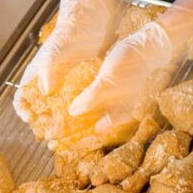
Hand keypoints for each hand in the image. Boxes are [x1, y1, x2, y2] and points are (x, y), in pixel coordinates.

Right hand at [13, 0, 113, 121]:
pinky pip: (72, 97)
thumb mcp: (57, 51)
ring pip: (55, 103)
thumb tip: (46, 91)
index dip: (23, 110)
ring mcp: (62, 78)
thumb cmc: (69, 31)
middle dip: (42, 119)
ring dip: (58, 116)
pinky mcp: (77, 78)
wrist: (89, 18)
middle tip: (51, 131)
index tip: (31, 121)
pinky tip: (83, 115)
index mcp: (36, 72)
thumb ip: (49, 70)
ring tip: (67, 129)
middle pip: (38, 104)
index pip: (22, 96)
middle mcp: (47, 77)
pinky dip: (74, 107)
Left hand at [48, 21, 171, 145]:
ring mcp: (110, 102)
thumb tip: (73, 113)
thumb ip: (92, 97)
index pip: (95, 136)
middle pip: (89, 129)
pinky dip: (76, 106)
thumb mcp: (108, 80)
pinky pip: (88, 104)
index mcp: (119, 115)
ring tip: (51, 124)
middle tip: (49, 138)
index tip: (59, 145)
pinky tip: (62, 105)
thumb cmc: (128, 63)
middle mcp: (114, 112)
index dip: (77, 143)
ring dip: (70, 122)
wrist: (142, 47)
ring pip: (87, 118)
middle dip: (70, 134)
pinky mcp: (104, 91)